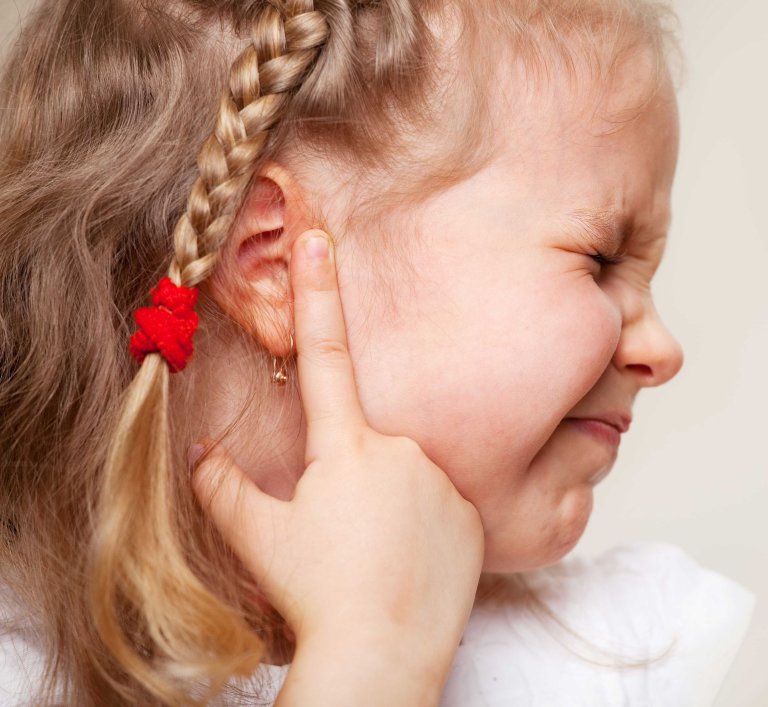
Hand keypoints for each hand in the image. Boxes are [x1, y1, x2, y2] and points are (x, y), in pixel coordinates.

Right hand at [192, 229, 483, 661]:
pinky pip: (440, 504)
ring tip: (374, 557)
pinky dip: (421, 526)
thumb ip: (223, 486)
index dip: (317, 291)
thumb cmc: (314, 593)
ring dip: (384, 506)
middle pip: (363, 445)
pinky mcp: (473, 514)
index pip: (324, 351)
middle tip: (342, 538)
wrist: (383, 655)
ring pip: (403, 477)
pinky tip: (408, 563)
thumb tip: (199, 452)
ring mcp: (442, 480)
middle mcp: (401, 449)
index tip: (319, 235)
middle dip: (348, 479)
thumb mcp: (257, 537)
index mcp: (345, 445)